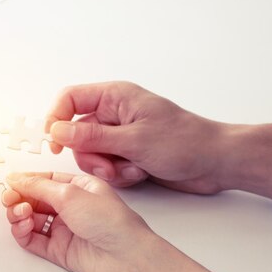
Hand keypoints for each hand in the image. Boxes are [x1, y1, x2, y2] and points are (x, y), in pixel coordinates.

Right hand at [3, 171, 271, 271]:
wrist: (125, 258)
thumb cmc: (110, 222)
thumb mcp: (71, 194)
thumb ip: (39, 187)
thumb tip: (16, 179)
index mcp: (78, 186)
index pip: (44, 179)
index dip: (25, 181)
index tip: (10, 182)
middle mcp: (70, 206)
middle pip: (34, 198)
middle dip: (18, 197)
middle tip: (9, 199)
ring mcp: (63, 227)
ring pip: (30, 218)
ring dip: (18, 214)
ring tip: (20, 214)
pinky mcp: (58, 248)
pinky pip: (32, 239)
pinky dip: (22, 232)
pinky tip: (23, 226)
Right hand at [46, 81, 271, 198]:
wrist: (216, 163)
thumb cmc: (184, 141)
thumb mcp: (134, 140)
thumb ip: (92, 136)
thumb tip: (57, 131)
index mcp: (114, 97)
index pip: (70, 99)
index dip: (56, 118)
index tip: (55, 144)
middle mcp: (113, 114)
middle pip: (76, 133)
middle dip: (90, 155)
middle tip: (109, 166)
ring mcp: (119, 135)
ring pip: (89, 153)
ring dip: (105, 168)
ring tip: (131, 170)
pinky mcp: (125, 153)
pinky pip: (104, 166)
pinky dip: (118, 174)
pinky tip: (139, 173)